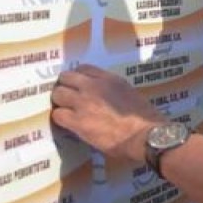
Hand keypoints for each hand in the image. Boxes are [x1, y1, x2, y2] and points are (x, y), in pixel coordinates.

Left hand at [50, 64, 164, 161]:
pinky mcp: (78, 121)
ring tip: (65, 110)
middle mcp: (93, 86)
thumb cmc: (143, 117)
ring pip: (58, 94)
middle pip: (66, 77)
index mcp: (108, 78)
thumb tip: (100, 94)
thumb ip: (112, 88)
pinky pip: (58, 115)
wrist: (144, 134)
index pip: (83, 68)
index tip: (77, 86)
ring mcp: (84, 103)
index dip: (77, 78)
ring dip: (60, 102)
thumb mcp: (129, 92)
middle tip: (67, 98)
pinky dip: (61, 119)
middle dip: (65, 87)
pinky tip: (67, 124)